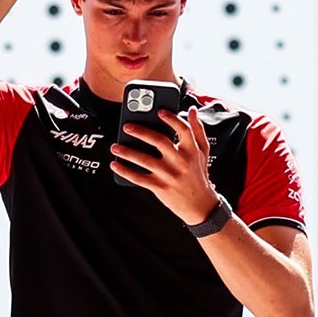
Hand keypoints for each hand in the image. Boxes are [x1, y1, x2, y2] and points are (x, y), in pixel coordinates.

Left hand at [109, 106, 218, 225]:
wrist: (200, 206)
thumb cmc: (198, 176)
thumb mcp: (202, 152)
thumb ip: (197, 130)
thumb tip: (192, 111)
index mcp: (191, 150)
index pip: (182, 129)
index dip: (171, 119)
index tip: (159, 111)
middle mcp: (180, 161)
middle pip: (159, 141)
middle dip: (141, 132)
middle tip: (127, 126)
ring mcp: (169, 175)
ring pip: (144, 160)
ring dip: (127, 152)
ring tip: (115, 146)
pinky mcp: (159, 187)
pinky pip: (139, 178)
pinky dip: (125, 171)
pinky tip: (115, 165)